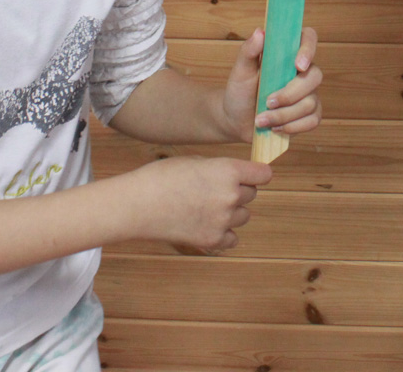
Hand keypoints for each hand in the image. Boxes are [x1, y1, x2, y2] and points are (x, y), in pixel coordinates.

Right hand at [134, 155, 271, 252]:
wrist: (138, 205)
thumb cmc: (162, 178)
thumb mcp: (195, 161)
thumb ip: (221, 169)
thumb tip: (236, 176)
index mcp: (228, 171)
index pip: (264, 174)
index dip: (256, 174)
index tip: (250, 176)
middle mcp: (231, 196)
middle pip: (252, 195)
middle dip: (238, 191)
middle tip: (214, 191)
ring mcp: (223, 220)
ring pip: (243, 216)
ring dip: (231, 212)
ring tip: (205, 207)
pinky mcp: (213, 240)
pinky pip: (232, 238)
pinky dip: (223, 233)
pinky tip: (206, 224)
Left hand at [221, 26, 322, 141]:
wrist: (236, 119)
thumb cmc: (240, 90)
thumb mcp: (240, 70)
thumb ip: (249, 51)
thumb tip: (260, 33)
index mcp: (288, 54)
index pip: (309, 38)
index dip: (308, 49)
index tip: (297, 65)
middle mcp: (303, 72)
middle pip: (315, 77)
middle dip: (290, 94)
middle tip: (267, 102)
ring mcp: (309, 94)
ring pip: (310, 103)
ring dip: (284, 115)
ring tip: (261, 120)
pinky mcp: (310, 115)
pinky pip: (312, 121)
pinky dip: (292, 126)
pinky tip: (275, 128)